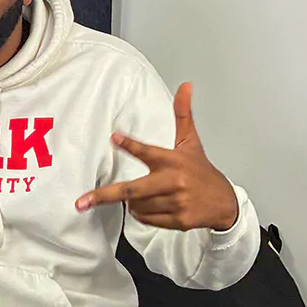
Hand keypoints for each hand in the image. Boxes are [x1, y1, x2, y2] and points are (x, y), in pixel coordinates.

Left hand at [74, 83, 239, 231]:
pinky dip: (142, 214)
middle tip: (82, 201)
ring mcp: (175, 202)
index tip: (114, 138)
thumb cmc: (202, 172)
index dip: (130, 144)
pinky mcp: (177, 221)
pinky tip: (149, 206)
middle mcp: (173, 181)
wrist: (225, 203)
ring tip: (141, 195)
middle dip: (105, 196)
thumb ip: (182, 115)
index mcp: (173, 160)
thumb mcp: (191, 142)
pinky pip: (147, 219)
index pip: (148, 151)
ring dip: (131, 203)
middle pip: (132, 190)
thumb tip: (185, 86)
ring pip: (137, 206)